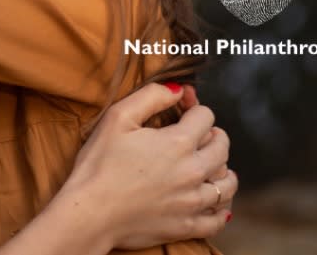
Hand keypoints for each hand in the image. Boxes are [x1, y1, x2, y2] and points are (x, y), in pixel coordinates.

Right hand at [57, 83, 236, 249]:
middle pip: (222, 147)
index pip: (205, 116)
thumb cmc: (98, 164)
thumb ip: (151, 96)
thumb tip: (178, 89)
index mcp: (178, 142)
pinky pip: (217, 220)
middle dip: (213, 135)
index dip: (194, 107)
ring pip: (227, 183)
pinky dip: (220, 209)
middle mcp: (193, 171)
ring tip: (212, 167)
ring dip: (223, 170)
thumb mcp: (118, 118)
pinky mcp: (186, 226)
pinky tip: (214, 203)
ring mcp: (192, 201)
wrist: (89, 214)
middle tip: (201, 135)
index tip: (183, 108)